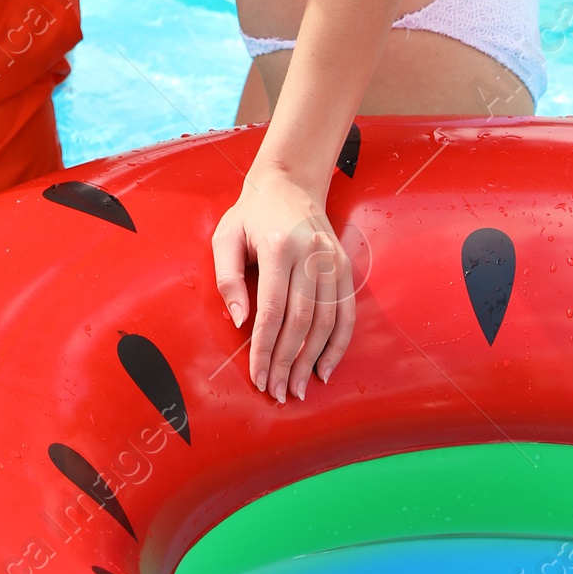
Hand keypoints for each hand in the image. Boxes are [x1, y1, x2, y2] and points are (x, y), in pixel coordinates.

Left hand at [212, 159, 354, 400]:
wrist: (289, 181)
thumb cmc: (252, 213)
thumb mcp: (226, 236)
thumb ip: (228, 278)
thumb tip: (242, 321)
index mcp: (279, 247)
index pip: (273, 310)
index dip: (264, 348)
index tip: (257, 377)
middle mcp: (311, 254)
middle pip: (301, 321)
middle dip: (286, 362)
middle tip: (276, 392)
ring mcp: (332, 259)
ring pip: (326, 321)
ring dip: (311, 360)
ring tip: (297, 388)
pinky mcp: (344, 264)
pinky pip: (346, 311)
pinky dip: (338, 344)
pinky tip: (325, 368)